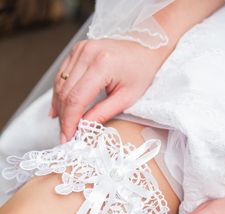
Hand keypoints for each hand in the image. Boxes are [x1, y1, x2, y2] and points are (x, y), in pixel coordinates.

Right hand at [50, 39, 166, 142]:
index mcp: (102, 64)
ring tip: (64, 124)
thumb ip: (102, 113)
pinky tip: (59, 108)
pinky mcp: (78, 50)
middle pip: (65, 93)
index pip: (76, 99)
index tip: (67, 137)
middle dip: (63, 118)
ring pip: (60, 85)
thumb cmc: (142, 71)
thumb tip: (83, 127)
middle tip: (65, 134)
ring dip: (59, 107)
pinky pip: (62, 75)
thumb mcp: (127, 98)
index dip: (69, 121)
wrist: (147, 48)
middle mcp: (88, 53)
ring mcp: (81, 49)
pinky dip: (59, 93)